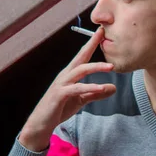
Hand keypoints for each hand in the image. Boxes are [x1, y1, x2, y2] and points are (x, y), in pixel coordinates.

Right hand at [19, 27, 115, 151]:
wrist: (42, 123)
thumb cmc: (59, 108)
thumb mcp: (81, 100)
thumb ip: (95, 93)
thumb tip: (113, 88)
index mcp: (70, 74)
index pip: (83, 56)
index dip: (92, 43)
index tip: (101, 32)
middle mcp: (65, 75)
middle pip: (80, 57)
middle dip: (91, 44)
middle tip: (103, 34)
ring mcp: (62, 84)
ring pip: (80, 71)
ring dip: (96, 67)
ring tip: (111, 67)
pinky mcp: (60, 95)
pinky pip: (76, 89)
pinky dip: (89, 87)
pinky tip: (101, 88)